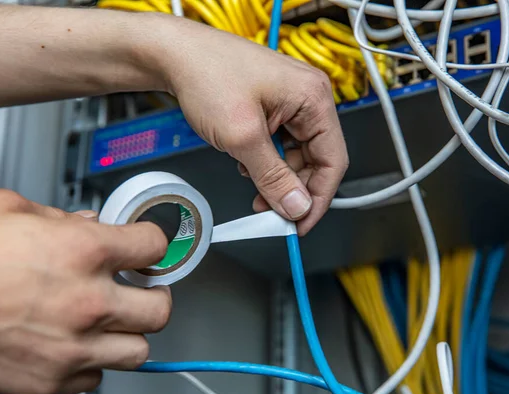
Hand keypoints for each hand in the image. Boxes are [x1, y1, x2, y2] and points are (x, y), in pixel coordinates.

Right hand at [0, 189, 170, 393]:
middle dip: (154, 297)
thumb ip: (60, 216)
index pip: (154, 247)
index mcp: (84, 251)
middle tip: (141, 291)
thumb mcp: (7, 210)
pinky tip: (72, 345)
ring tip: (110, 323)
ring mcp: (72, 348)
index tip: (149, 249)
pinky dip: (90, 363)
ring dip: (128, 334)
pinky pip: (94, 378)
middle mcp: (88, 302)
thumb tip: (90, 222)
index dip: (154, 244)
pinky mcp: (50, 383)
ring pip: (138, 351)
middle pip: (160, 309)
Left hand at [155, 18, 348, 234]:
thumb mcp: (242, 137)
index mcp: (313, 98)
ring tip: (253, 184)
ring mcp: (290, 102)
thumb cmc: (207, 74)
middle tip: (273, 212)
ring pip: (296, 155)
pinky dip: (266, 161)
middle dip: (293, 189)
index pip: (333, 160)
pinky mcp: (273, 106)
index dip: (318, 198)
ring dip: (276, 176)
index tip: (300, 224)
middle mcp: (308, 98)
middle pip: (316, 160)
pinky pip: (280, 144)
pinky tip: (247, 164)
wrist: (175, 54)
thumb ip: (273, 177)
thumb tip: (297, 206)